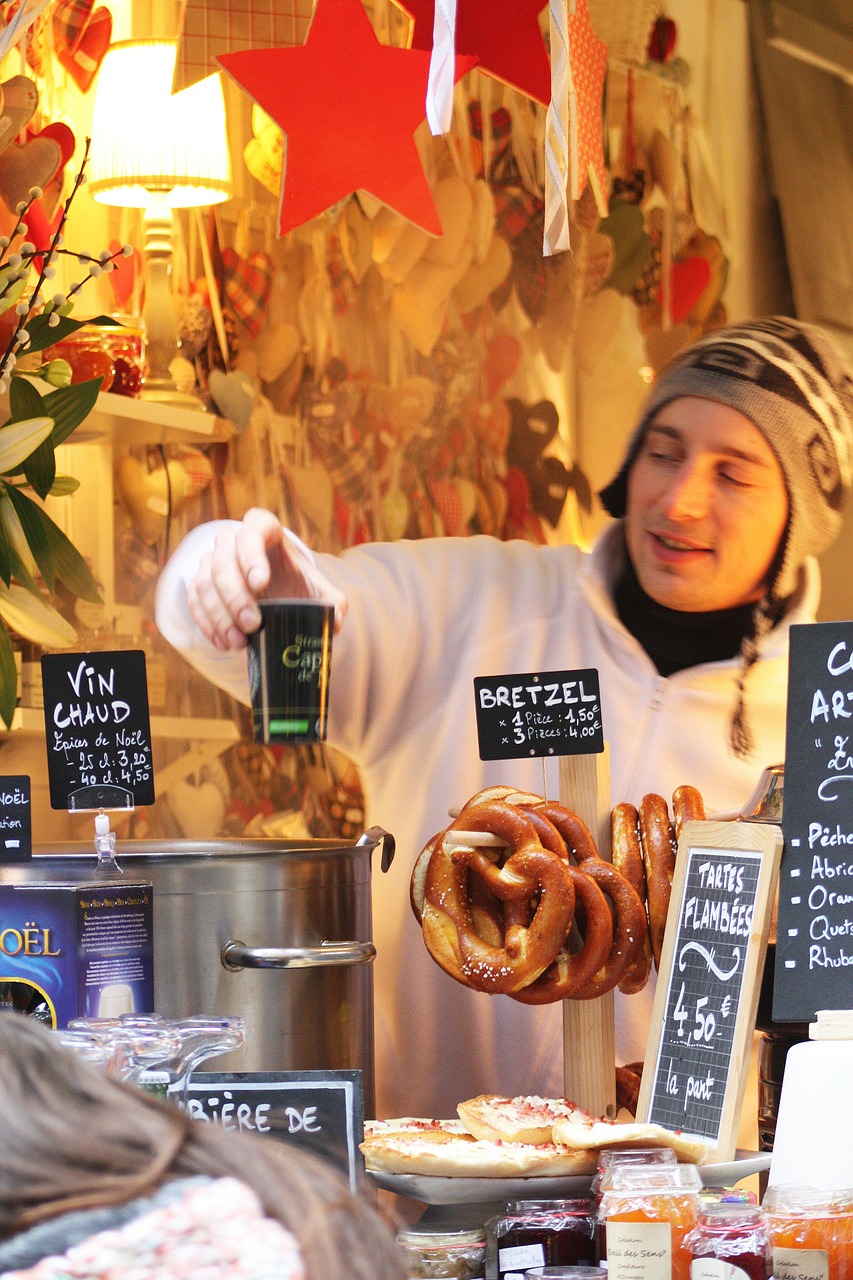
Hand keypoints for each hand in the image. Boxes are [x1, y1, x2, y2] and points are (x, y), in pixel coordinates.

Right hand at [187, 508, 346, 650]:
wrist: (275, 586)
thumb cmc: (295, 581)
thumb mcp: (317, 588)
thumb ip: (332, 602)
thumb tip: (334, 623)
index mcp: (263, 528)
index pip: (251, 533)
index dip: (252, 557)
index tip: (260, 584)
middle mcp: (232, 538)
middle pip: (223, 562)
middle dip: (236, 597)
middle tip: (252, 624)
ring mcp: (212, 558)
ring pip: (205, 583)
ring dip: (219, 615)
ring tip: (238, 641)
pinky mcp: (200, 580)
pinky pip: (194, 599)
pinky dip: (206, 623)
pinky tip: (222, 643)